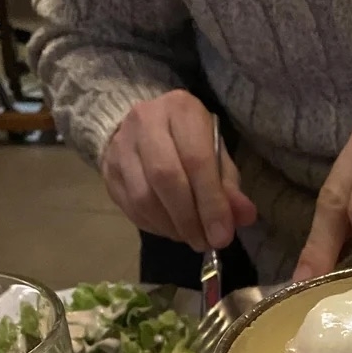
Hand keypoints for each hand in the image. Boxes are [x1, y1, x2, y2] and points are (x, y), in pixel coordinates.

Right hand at [102, 90, 255, 251]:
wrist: (142, 127)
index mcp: (180, 109)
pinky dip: (155, 226)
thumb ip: (229, 185)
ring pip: (143, 197)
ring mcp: (121, 145)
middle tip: (205, 243)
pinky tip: (171, 229)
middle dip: (189, 219)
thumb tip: (244, 216)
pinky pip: (130, 208)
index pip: (196, 160)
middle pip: (166, 178)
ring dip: (171, 226)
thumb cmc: (188, 141)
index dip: (210, 203)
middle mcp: (145, 121)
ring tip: (190, 237)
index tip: (222, 236)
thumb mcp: (216, 154)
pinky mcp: (107, 170)